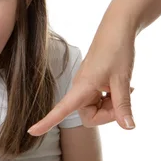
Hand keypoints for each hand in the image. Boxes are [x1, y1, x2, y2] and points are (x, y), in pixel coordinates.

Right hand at [28, 16, 135, 134]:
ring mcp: (87, 86)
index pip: (61, 110)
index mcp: (81, 87)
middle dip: (108, 114)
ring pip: (97, 109)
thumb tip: (128, 127)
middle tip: (125, 99)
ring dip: (113, 105)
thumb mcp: (122, 80)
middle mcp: (80, 89)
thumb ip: (123, 105)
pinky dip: (113, 98)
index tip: (31, 132)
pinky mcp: (93, 84)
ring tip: (126, 88)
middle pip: (90, 116)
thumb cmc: (117, 50)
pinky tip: (125, 87)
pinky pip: (101, 100)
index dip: (47, 122)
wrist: (119, 28)